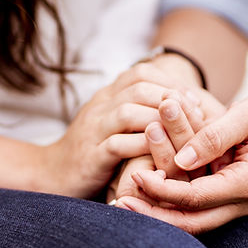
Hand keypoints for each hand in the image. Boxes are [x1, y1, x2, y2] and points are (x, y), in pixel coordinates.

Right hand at [42, 63, 200, 198]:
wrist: (50, 174)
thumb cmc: (91, 151)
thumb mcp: (112, 124)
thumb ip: (136, 111)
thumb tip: (177, 105)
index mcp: (106, 96)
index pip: (140, 73)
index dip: (170, 82)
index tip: (193, 99)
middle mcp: (99, 107)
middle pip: (139, 88)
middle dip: (172, 99)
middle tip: (197, 115)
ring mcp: (93, 129)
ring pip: (129, 112)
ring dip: (161, 121)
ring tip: (185, 133)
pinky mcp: (91, 155)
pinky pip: (119, 144)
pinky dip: (145, 146)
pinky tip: (165, 155)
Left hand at [114, 91, 247, 233]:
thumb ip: (215, 134)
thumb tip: (181, 159)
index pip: (197, 197)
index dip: (163, 190)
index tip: (136, 176)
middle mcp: (243, 202)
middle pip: (191, 223)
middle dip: (153, 217)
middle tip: (117, 206)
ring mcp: (237, 205)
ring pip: (192, 222)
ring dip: (157, 215)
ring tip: (121, 204)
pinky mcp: (229, 199)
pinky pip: (197, 210)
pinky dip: (169, 206)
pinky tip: (143, 197)